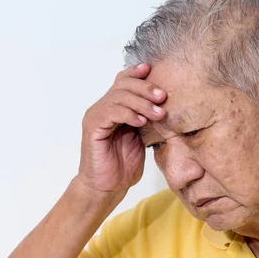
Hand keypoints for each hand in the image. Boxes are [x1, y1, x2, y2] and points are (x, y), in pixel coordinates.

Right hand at [77, 63, 166, 194]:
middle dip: (145, 88)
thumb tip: (166, 105)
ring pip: (119, 96)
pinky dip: (128, 114)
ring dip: (141, 103)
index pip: (123, 81)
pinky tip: (141, 122)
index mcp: (114, 108)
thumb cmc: (123, 166)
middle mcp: (102, 108)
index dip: (137, 73)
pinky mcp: (92, 127)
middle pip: (123, 85)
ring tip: (158, 113)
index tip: (155, 69)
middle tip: (163, 97)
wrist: (106, 188)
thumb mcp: (141, 138)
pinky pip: (111, 112)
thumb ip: (147, 120)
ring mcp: (96, 116)